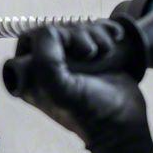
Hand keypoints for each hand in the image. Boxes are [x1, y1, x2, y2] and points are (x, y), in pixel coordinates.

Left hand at [5, 21, 152, 152]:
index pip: (29, 39)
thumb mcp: (57, 87)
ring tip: (104, 52)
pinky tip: (114, 41)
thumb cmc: (87, 110)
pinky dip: (106, 30)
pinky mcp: (94, 56)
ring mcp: (73, 61)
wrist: (123, 124)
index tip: (63, 50)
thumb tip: (51, 31)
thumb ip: (44, 59)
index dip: (46, 37)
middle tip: (90, 53)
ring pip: (78, 28)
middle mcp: (49, 67)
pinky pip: (96, 29)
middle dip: (76, 34)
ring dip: (95, 34)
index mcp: (30, 75)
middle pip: (57, 29)